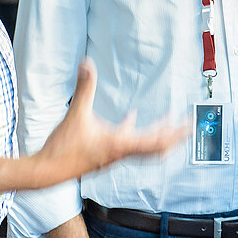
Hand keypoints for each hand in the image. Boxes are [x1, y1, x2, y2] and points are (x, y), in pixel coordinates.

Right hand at [29, 60, 185, 187]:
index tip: (190, 126)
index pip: (156, 141)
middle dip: (175, 136)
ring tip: (169, 122)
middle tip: (191, 126)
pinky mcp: (105, 154)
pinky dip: (133, 129)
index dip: (175, 132)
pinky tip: (132, 115)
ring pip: (144, 146)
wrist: (45, 172)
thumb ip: (84, 88)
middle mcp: (121, 153)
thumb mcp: (75, 113)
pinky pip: (127, 142)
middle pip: (157, 147)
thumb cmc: (61, 147)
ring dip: (158, 134)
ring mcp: (114, 156)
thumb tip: (86, 64)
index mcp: (120, 144)